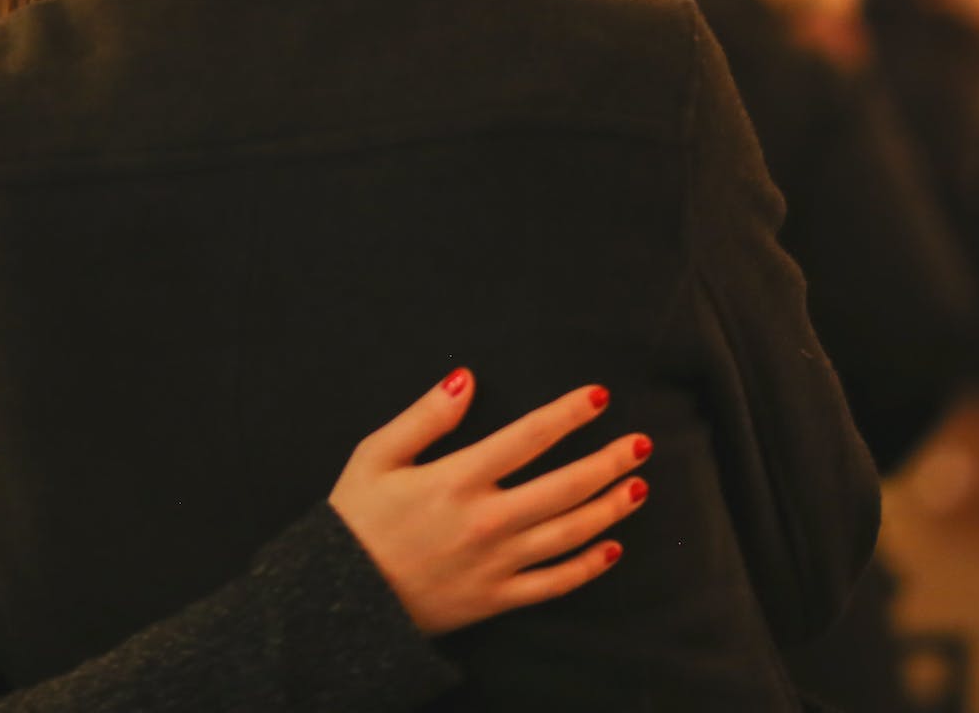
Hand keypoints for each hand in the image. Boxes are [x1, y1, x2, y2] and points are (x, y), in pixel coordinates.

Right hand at [328, 369, 651, 634]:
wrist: (337, 599)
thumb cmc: (355, 519)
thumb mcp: (376, 455)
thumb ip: (425, 416)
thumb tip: (466, 378)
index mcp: (457, 480)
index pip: (528, 437)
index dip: (568, 413)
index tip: (599, 396)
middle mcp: (485, 521)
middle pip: (563, 487)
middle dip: (607, 462)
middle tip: (641, 443)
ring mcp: (494, 564)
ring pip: (567, 534)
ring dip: (608, 509)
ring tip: (639, 486)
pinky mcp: (494, 599)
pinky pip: (552, 584)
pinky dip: (586, 568)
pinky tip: (612, 549)